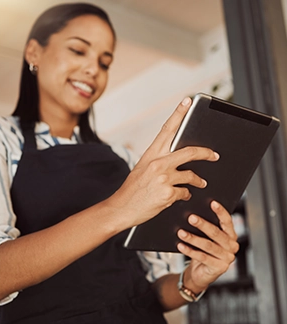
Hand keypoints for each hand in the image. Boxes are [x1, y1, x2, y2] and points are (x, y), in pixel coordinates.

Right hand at [109, 97, 218, 226]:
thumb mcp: (142, 169)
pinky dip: (185, 195)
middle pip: (190, 152)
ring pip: (191, 175)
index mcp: (151, 154)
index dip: (179, 114)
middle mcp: (158, 163)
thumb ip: (159, 161)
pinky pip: (185, 192)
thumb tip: (178, 160)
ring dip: (198, 181)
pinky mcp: (168, 193)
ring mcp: (163, 178)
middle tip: (215, 155)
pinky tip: (181, 196)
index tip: (188, 101)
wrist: (122, 207)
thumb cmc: (132, 189)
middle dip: (206, 153)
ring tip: (201, 183)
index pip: (167, 129)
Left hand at [177, 201, 239, 292]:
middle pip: (216, 233)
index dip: (220, 211)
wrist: (201, 273)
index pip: (227, 221)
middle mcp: (232, 246)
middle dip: (202, 224)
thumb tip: (192, 212)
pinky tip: (180, 245)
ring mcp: (227, 258)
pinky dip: (190, 251)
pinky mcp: (219, 268)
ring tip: (181, 232)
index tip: (212, 202)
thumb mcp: (206, 237)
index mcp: (231, 235)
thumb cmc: (203, 250)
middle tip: (190, 217)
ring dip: (193, 238)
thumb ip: (205, 227)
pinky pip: (202, 257)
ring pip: (208, 245)